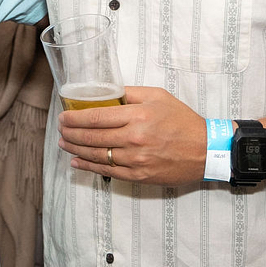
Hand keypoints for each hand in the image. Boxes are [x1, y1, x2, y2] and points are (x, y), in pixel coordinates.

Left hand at [56, 85, 207, 184]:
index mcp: (137, 116)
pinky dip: (88, 167)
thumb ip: (131, 92)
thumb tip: (107, 91)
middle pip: (91, 137)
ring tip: (63, 144)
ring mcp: (135, 160)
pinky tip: (77, 162)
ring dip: (75, 150)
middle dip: (69, 133)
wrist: (206, 150)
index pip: (95, 117)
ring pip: (96, 155)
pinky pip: (107, 171)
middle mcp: (134, 139)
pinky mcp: (138, 175)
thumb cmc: (183, 121)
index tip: (63, 116)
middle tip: (59, 129)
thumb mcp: (158, 96)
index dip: (74, 118)